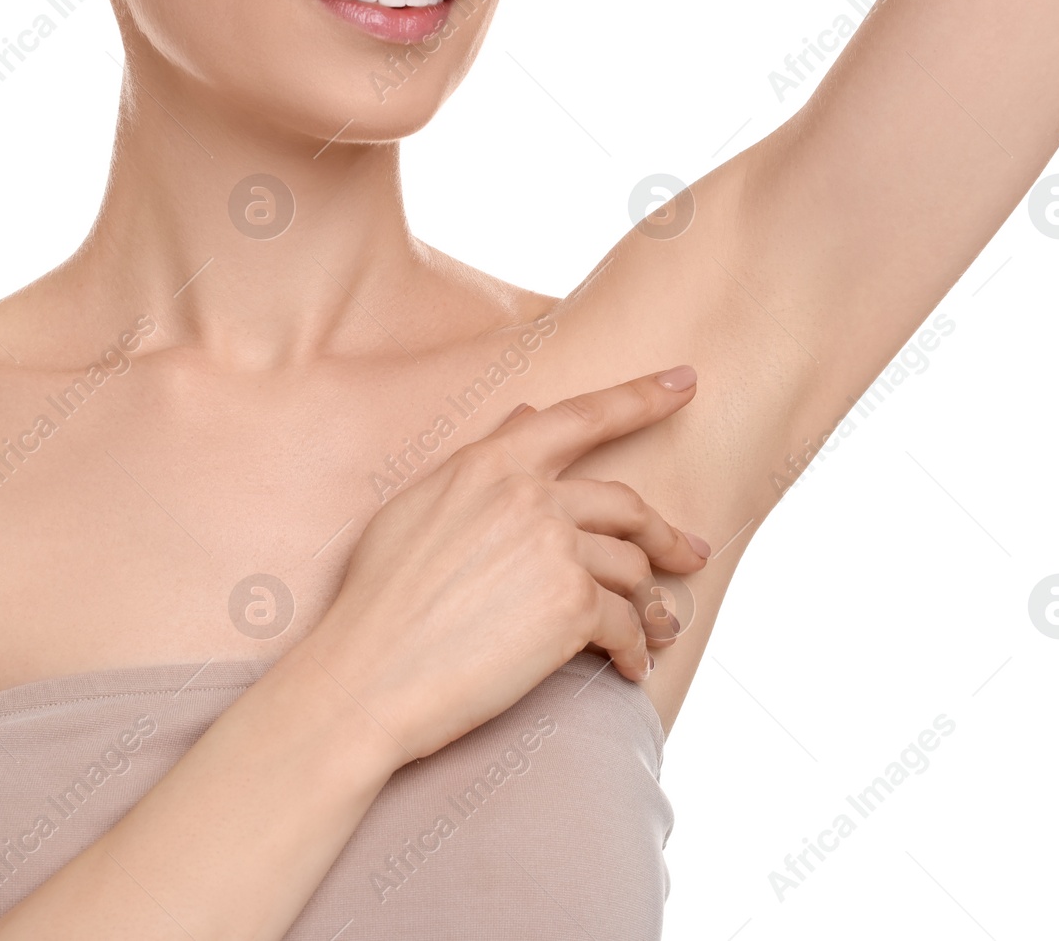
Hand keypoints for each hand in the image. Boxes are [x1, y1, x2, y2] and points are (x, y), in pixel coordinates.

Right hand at [301, 366, 708, 762]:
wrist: (367, 675)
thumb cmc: (379, 600)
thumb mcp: (420, 508)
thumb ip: (481, 463)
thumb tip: (525, 417)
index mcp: (491, 463)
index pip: (581, 416)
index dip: (640, 396)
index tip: (685, 382)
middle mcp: (529, 494)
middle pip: (627, 503)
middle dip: (668, 533)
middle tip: (691, 553)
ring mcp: (556, 548)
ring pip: (631, 569)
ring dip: (648, 606)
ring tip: (653, 633)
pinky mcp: (573, 606)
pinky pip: (626, 625)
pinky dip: (634, 652)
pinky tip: (629, 669)